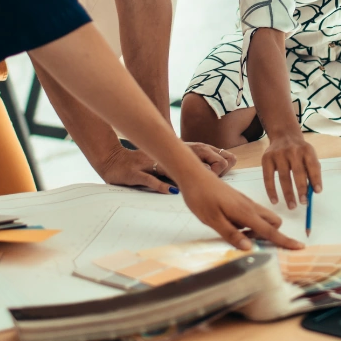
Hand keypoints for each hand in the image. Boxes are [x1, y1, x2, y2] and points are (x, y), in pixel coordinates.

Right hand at [95, 143, 237, 192]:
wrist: (110, 160)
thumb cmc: (139, 164)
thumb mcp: (162, 161)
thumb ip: (181, 164)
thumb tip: (206, 171)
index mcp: (169, 151)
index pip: (197, 149)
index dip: (214, 154)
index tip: (230, 161)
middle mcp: (161, 154)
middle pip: (188, 153)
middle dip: (207, 158)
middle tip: (222, 167)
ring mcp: (149, 162)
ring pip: (170, 165)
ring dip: (187, 172)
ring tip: (203, 180)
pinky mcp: (135, 172)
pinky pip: (149, 178)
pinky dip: (160, 184)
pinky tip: (171, 191)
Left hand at [178, 171, 302, 250]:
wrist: (194, 175)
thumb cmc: (201, 197)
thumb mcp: (212, 220)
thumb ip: (232, 234)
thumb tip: (249, 248)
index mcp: (245, 213)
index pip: (270, 230)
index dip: (284, 240)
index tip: (300, 247)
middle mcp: (249, 207)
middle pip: (273, 222)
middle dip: (269, 235)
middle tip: (246, 240)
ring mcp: (245, 202)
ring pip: (262, 218)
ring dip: (257, 230)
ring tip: (234, 233)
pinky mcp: (239, 201)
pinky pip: (252, 214)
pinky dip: (249, 224)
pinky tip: (230, 224)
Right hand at [261, 133, 321, 209]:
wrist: (283, 135)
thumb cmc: (299, 151)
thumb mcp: (309, 155)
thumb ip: (312, 171)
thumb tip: (314, 191)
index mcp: (306, 150)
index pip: (313, 165)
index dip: (316, 179)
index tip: (317, 192)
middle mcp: (293, 150)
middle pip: (298, 172)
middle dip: (301, 189)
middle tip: (304, 202)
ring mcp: (278, 154)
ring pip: (284, 177)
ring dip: (288, 194)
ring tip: (292, 206)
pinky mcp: (266, 158)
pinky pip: (268, 178)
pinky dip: (271, 191)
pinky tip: (275, 201)